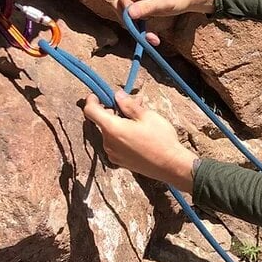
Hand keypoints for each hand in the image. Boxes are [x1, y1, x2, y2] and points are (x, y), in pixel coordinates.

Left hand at [83, 90, 197, 191]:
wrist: (170, 165)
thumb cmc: (161, 140)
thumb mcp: (147, 116)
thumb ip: (128, 105)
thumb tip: (117, 96)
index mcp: (112, 128)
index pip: (90, 111)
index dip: (92, 100)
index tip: (98, 95)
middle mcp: (108, 142)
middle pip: (102, 121)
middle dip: (114, 111)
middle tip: (132, 104)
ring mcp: (112, 154)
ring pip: (109, 132)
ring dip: (119, 124)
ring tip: (139, 120)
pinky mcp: (119, 161)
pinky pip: (114, 144)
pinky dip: (121, 136)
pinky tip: (137, 134)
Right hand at [114, 0, 214, 45]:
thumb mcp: (164, 3)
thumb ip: (146, 8)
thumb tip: (129, 14)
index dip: (127, 14)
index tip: (136, 28)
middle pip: (119, 4)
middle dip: (129, 21)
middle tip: (142, 35)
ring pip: (125, 11)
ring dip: (135, 26)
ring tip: (151, 37)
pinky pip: (132, 14)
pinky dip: (140, 26)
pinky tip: (151, 35)